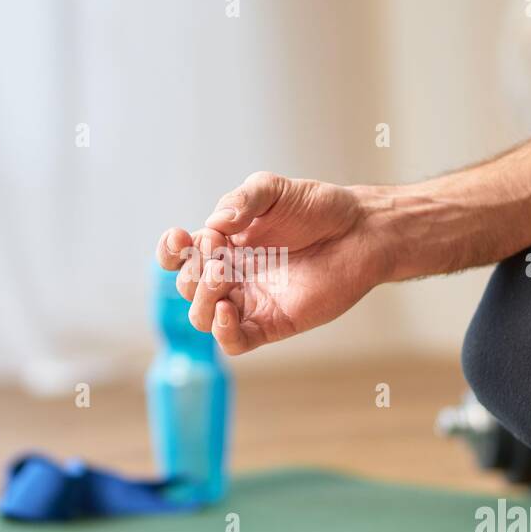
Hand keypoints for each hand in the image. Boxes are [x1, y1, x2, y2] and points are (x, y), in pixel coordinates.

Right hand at [155, 172, 392, 354]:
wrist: (360, 231)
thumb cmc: (318, 208)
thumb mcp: (272, 190)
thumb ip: (240, 201)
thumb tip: (213, 226)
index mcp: (224, 244)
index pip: (179, 255)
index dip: (170, 250)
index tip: (181, 238)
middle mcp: (232, 274)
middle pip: (187, 286)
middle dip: (193, 270)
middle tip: (220, 251)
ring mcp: (250, 301)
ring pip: (202, 316)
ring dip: (202, 298)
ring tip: (224, 275)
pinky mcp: (272, 324)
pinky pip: (235, 341)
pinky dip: (222, 331)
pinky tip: (226, 310)